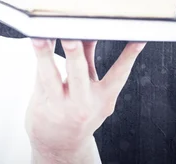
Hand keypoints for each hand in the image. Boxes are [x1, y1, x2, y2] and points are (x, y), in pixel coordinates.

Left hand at [26, 38, 145, 161]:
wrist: (60, 145)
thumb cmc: (78, 110)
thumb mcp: (91, 89)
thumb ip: (89, 59)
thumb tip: (90, 30)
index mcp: (102, 100)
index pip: (119, 75)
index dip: (129, 57)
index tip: (137, 39)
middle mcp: (82, 104)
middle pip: (78, 75)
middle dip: (75, 54)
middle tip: (70, 37)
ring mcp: (60, 106)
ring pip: (50, 75)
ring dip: (44, 54)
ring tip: (40, 36)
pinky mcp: (40, 105)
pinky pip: (38, 76)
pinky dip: (38, 58)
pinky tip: (38, 42)